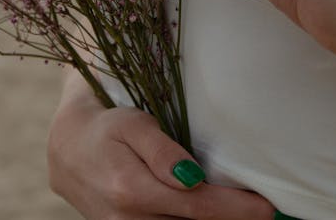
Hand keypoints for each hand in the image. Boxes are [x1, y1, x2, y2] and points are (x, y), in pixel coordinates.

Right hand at [48, 80, 273, 219]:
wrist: (67, 151)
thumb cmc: (106, 129)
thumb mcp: (132, 124)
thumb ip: (162, 151)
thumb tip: (194, 178)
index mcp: (133, 190)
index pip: (198, 207)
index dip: (236, 210)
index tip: (268, 207)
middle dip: (230, 219)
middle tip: (262, 207)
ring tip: (241, 209)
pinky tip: (211, 214)